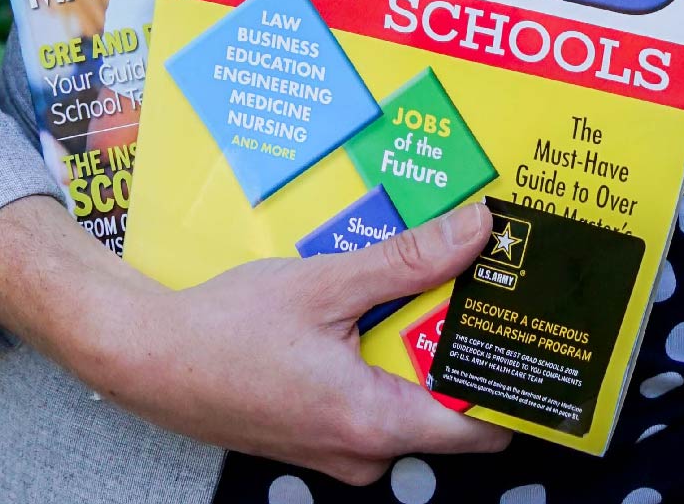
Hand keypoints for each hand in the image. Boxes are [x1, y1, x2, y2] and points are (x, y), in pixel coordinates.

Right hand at [0, 193, 509, 483]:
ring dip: (417, 344)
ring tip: (428, 277)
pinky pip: (369, 399)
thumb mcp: (325, 283)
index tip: (539, 339)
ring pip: (405, 399)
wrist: (144, 358)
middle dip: (462, 345)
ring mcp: (335, 449)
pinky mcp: (313, 432)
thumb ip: (405, 261)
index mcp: (373, 425)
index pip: (478, 428)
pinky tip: (371, 304)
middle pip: (444, 407)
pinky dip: (380, 355)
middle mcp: (360, 453)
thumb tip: (476, 231)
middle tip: (485, 281)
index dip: (513, 385)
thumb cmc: (227, 329)